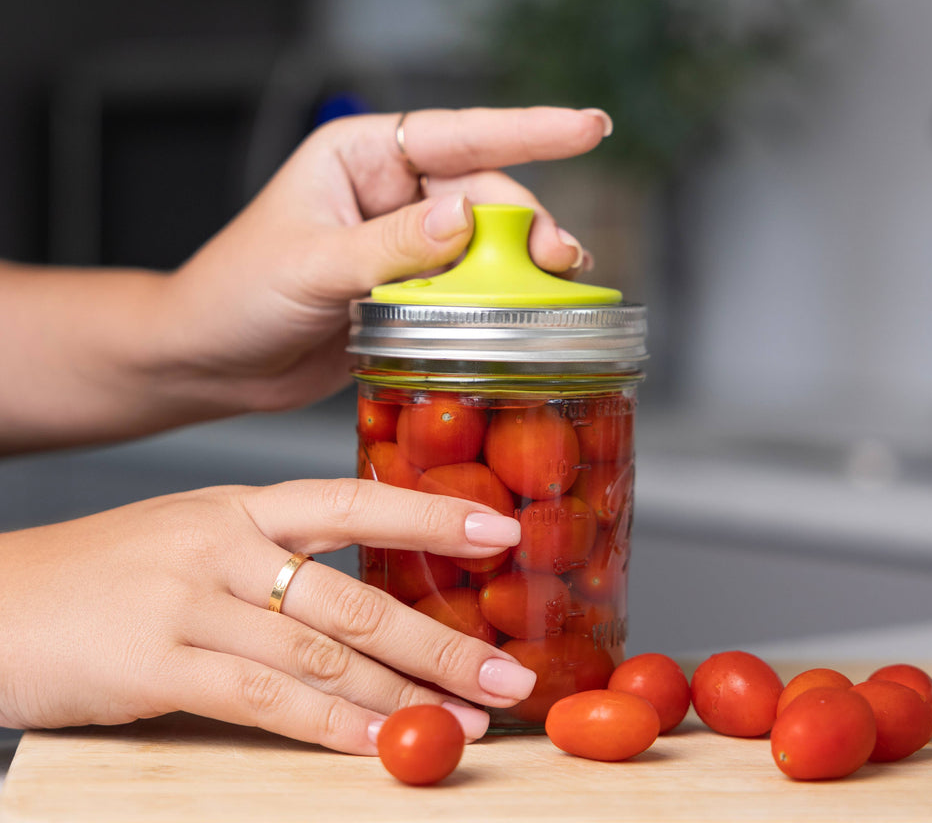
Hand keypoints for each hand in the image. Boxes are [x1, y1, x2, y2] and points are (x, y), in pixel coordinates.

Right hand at [0, 478, 534, 751]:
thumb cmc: (106, 575)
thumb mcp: (195, 539)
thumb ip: (273, 561)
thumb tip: (364, 608)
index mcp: (242, 505)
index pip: (355, 499)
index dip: (432, 513)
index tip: (501, 531)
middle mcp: (226, 541)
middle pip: (355, 594)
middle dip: (441, 640)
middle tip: (509, 672)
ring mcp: (190, 598)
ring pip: (321, 653)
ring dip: (401, 697)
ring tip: (465, 721)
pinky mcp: (154, 660)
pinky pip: (262, 698)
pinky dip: (328, 728)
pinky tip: (376, 747)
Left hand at [157, 106, 611, 416]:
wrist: (209, 362)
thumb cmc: (234, 295)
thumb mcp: (311, 266)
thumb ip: (391, 246)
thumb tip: (466, 219)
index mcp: (360, 156)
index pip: (457, 133)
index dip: (529, 127)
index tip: (591, 126)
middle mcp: (388, 192)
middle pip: (482, 194)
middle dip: (525, 224)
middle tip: (560, 258)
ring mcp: (402, 242)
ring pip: (482, 244)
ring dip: (518, 266)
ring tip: (556, 287)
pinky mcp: (408, 290)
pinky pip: (467, 288)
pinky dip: (497, 301)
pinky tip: (525, 313)